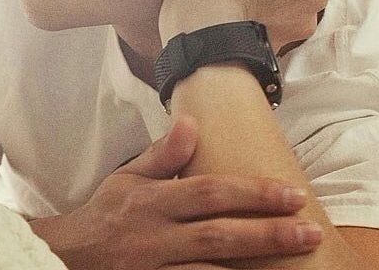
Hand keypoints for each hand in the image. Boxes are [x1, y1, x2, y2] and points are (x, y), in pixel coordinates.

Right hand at [30, 116, 322, 269]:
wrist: (68, 257)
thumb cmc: (106, 214)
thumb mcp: (127, 176)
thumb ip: (162, 154)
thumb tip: (191, 122)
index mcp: (152, 199)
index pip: (209, 192)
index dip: (252, 193)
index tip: (291, 193)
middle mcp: (156, 235)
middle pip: (219, 235)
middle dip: (268, 234)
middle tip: (310, 231)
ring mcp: (156, 268)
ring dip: (254, 267)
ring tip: (296, 259)